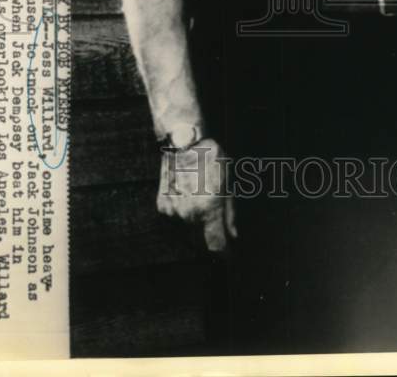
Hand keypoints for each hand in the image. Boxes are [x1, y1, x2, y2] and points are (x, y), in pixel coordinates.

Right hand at [157, 137, 236, 251]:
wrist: (183, 142)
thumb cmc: (210, 159)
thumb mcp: (228, 183)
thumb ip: (230, 213)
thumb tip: (233, 236)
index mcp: (209, 209)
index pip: (217, 245)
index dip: (224, 252)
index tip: (228, 253)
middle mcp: (189, 215)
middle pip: (202, 242)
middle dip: (211, 238)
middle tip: (217, 227)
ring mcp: (173, 212)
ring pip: (187, 233)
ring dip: (196, 230)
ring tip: (203, 208)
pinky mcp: (162, 207)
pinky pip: (176, 221)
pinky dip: (183, 218)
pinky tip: (190, 201)